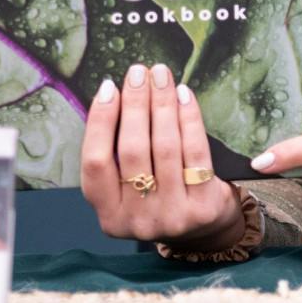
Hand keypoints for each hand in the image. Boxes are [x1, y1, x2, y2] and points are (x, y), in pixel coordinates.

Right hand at [80, 62, 245, 247]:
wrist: (206, 230)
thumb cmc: (161, 196)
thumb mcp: (129, 187)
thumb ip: (117, 155)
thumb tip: (114, 95)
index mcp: (109, 215)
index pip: (95, 162)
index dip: (100, 121)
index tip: (109, 87)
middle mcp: (136, 220)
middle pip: (132, 150)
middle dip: (135, 104)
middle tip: (138, 72)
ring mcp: (171, 216)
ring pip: (164, 148)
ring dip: (162, 104)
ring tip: (161, 76)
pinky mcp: (202, 207)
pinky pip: (195, 152)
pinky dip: (189, 119)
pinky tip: (184, 95)